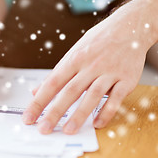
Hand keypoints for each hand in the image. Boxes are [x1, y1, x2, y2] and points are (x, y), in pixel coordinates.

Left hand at [22, 9, 151, 134]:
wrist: (129, 27)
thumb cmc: (97, 41)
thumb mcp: (73, 52)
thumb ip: (55, 74)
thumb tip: (36, 91)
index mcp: (73, 59)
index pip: (51, 84)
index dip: (38, 102)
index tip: (29, 117)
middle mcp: (89, 66)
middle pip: (69, 92)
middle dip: (55, 112)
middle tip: (44, 129)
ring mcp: (109, 72)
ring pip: (92, 96)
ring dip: (80, 115)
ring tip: (68, 130)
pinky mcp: (127, 79)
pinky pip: (116, 98)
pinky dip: (107, 112)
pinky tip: (97, 124)